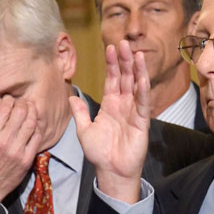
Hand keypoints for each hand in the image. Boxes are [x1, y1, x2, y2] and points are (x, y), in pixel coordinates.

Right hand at [0, 97, 42, 202]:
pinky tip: (33, 125)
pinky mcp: (26, 159)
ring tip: (29, 109)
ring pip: (31, 122)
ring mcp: (17, 151)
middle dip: (21, 103)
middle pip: (21, 112)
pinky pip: (37, 138)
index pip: (5, 107)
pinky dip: (36, 127)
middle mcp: (4, 141)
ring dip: (32, 112)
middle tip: (20, 103)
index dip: (8, 99)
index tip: (8, 99)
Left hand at [72, 40, 149, 203]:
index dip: (111, 64)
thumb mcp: (84, 130)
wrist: (111, 171)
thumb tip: (71, 97)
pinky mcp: (141, 122)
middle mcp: (123, 105)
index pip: (112, 79)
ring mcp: (133, 112)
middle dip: (124, 60)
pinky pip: (142, 104)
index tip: (110, 48)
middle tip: (124, 42)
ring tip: (136, 53)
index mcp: (110, 105)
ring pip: (136, 86)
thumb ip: (80, 112)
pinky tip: (141, 78)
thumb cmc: (99, 153)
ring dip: (136, 70)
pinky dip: (142, 91)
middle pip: (125, 78)